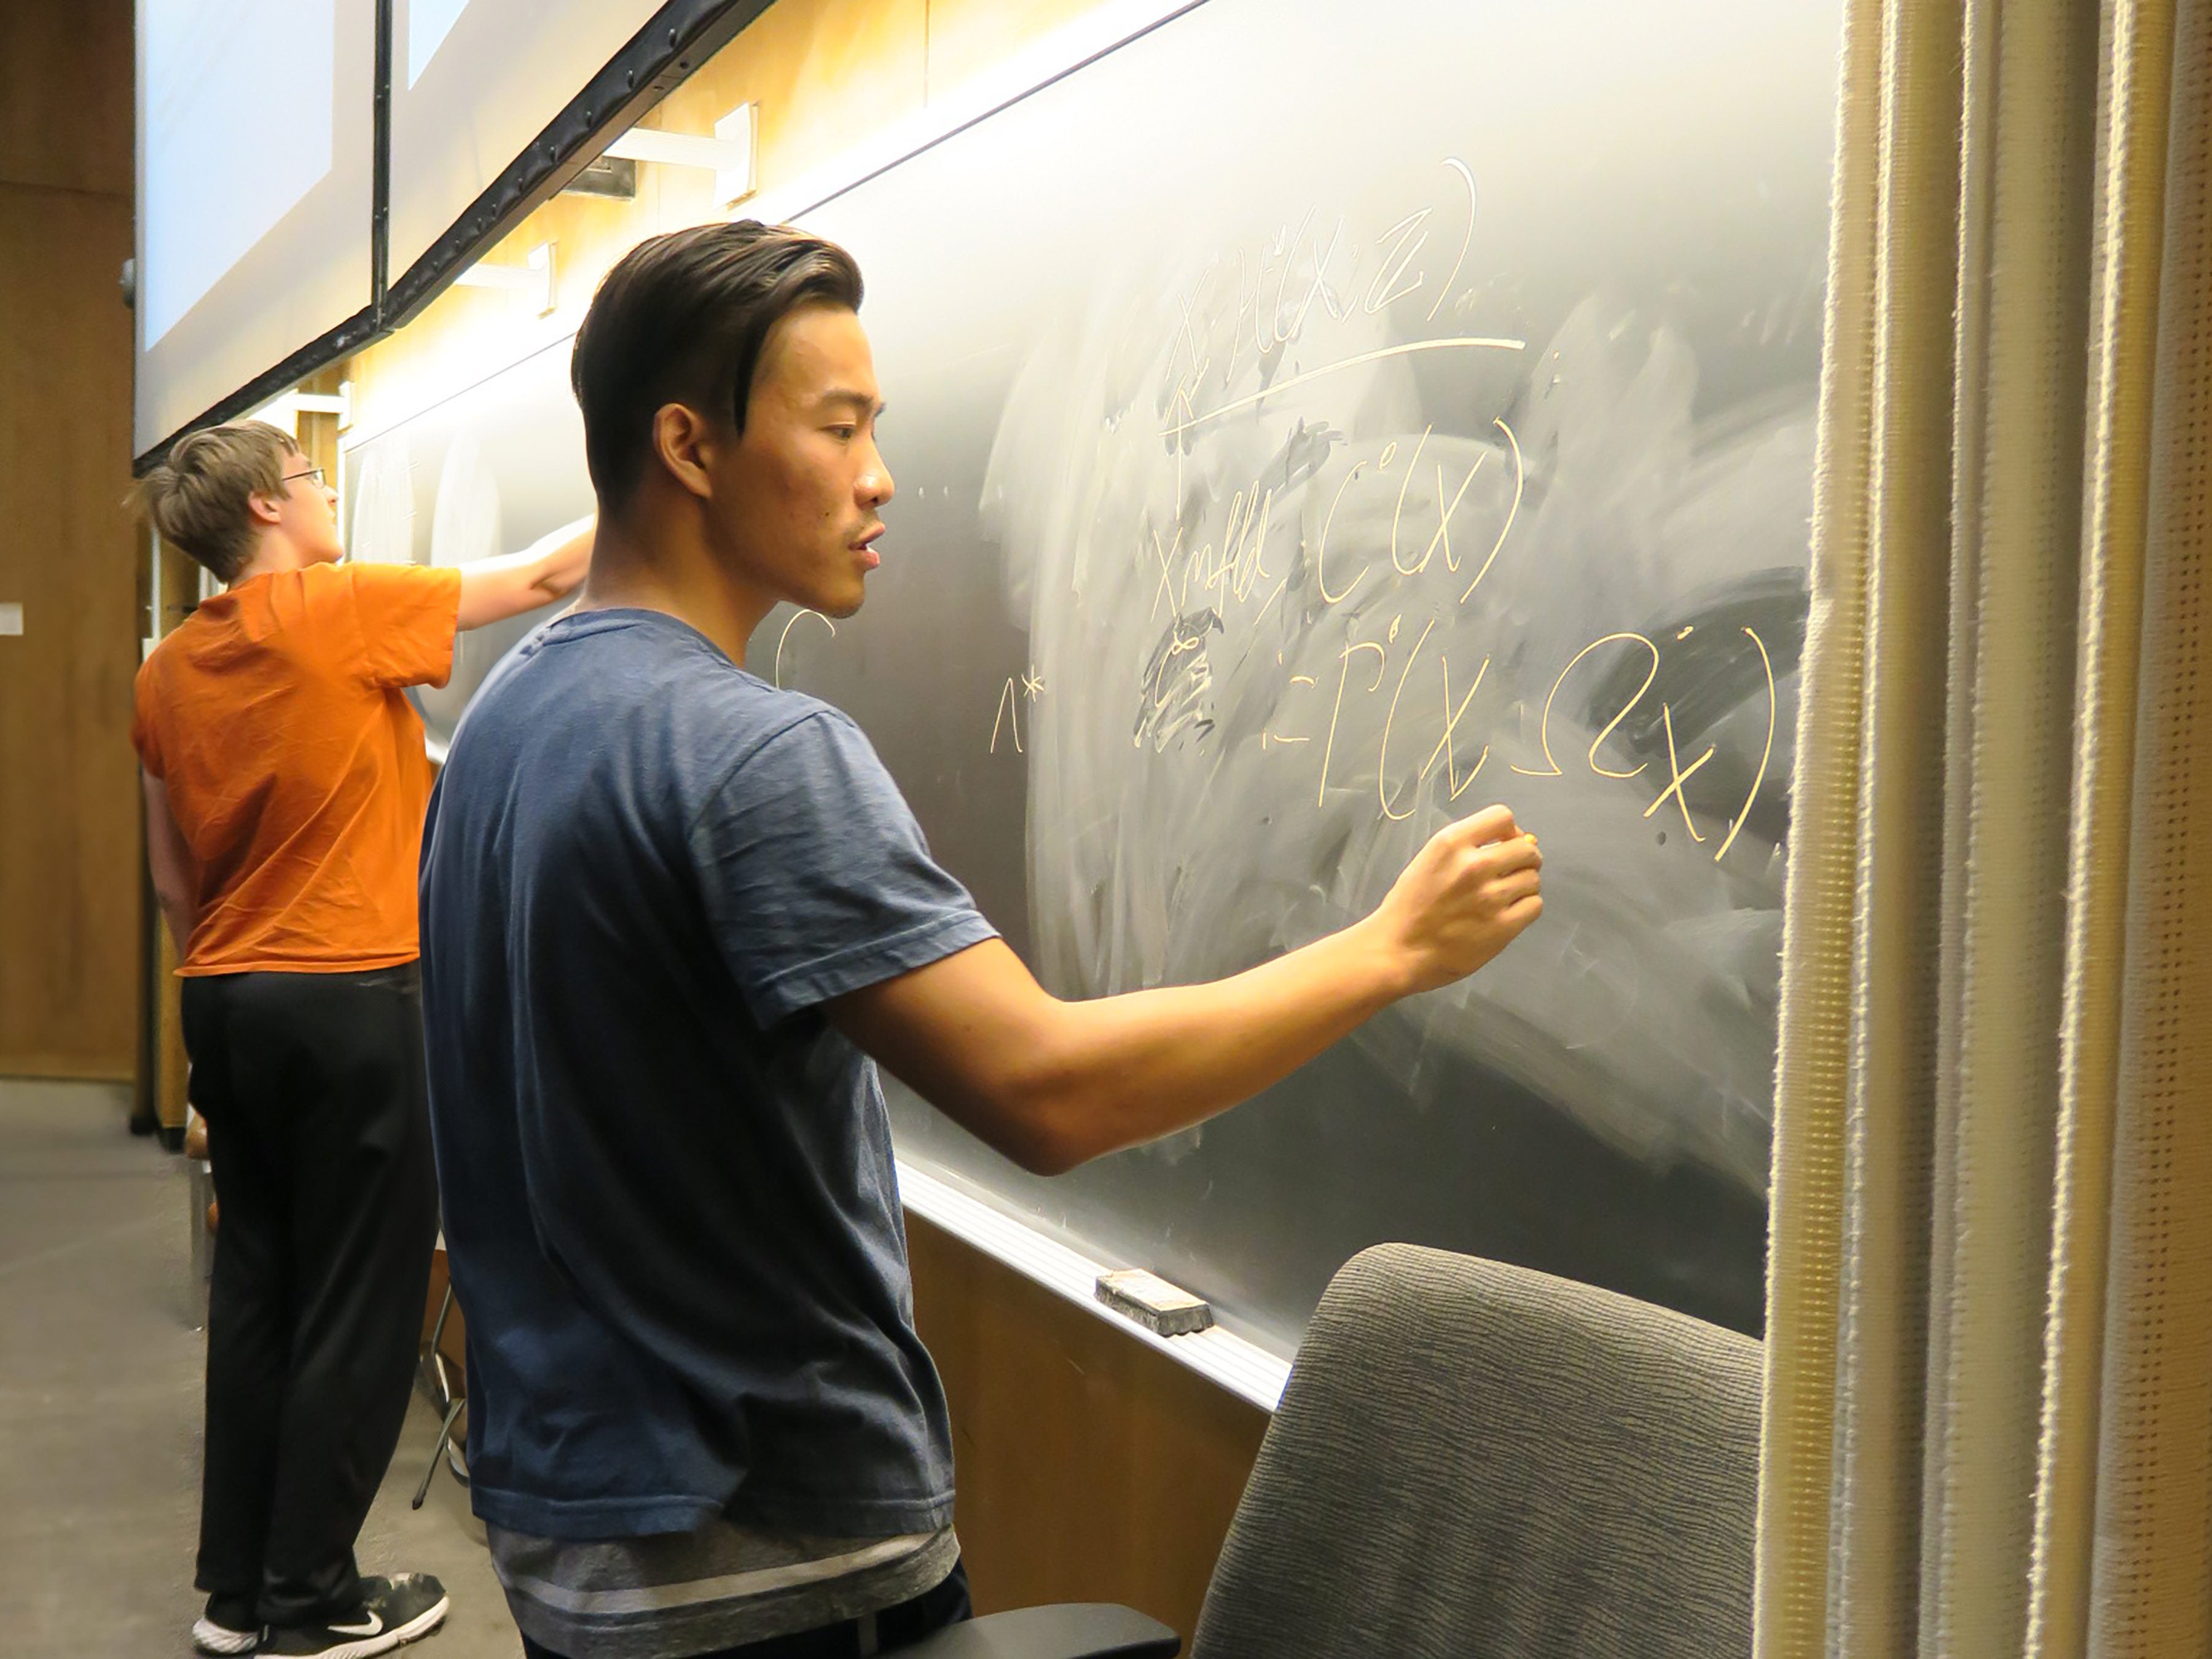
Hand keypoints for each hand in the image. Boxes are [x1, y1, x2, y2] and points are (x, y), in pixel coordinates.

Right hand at [1368, 804, 1542, 993]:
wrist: (1398, 951)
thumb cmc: (1409, 906)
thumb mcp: (1428, 861)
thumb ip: (1465, 848)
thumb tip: (1512, 842)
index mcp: (1451, 843)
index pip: (1502, 817)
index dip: (1509, 831)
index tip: (1502, 845)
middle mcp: (1474, 866)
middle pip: (1526, 849)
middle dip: (1524, 859)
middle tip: (1511, 872)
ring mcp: (1490, 898)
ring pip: (1533, 879)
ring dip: (1524, 885)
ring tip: (1506, 896)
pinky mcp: (1502, 927)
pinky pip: (1535, 905)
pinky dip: (1526, 907)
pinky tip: (1509, 913)